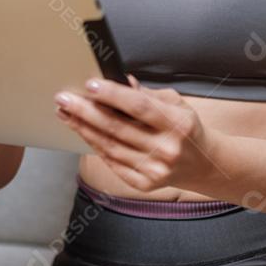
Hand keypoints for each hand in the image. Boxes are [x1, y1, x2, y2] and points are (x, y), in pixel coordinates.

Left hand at [54, 73, 217, 193]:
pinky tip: (82, 131)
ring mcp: (155, 169)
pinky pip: (112, 162)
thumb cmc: (184, 127)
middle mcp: (167, 148)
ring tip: (65, 113)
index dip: (112, 95)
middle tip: (63, 98)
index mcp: (177, 123)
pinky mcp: (144, 184)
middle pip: (117, 127)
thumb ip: (147, 94)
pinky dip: (95, 145)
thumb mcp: (175, 103)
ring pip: (109, 146)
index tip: (90, 84)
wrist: (202, 164)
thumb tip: (118, 81)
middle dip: (85, 111)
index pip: (139, 106)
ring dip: (83, 128)